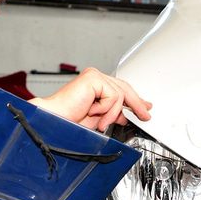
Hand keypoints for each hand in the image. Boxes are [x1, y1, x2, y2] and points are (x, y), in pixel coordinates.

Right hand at [33, 67, 150, 130]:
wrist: (55, 122)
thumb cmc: (70, 121)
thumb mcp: (100, 119)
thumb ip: (114, 113)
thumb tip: (127, 113)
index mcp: (96, 85)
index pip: (121, 89)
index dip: (135, 99)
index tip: (145, 107)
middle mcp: (95, 78)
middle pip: (124, 88)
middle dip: (136, 104)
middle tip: (144, 115)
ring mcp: (94, 76)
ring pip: (120, 94)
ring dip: (112, 113)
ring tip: (102, 123)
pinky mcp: (93, 78)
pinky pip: (113, 96)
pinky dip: (106, 109)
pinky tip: (93, 112)